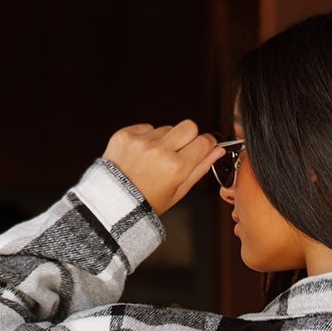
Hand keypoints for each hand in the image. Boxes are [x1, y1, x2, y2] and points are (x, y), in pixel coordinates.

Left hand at [102, 120, 222, 214]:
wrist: (114, 204)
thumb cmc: (148, 203)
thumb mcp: (178, 192)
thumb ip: (200, 168)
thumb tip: (218, 150)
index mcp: (176, 168)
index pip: (204, 141)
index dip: (206, 143)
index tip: (203, 146)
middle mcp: (160, 151)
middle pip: (189, 126)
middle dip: (189, 136)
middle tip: (180, 151)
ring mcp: (141, 142)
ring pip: (166, 128)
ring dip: (165, 140)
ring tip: (154, 161)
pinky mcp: (126, 135)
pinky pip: (146, 128)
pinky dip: (146, 138)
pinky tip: (141, 155)